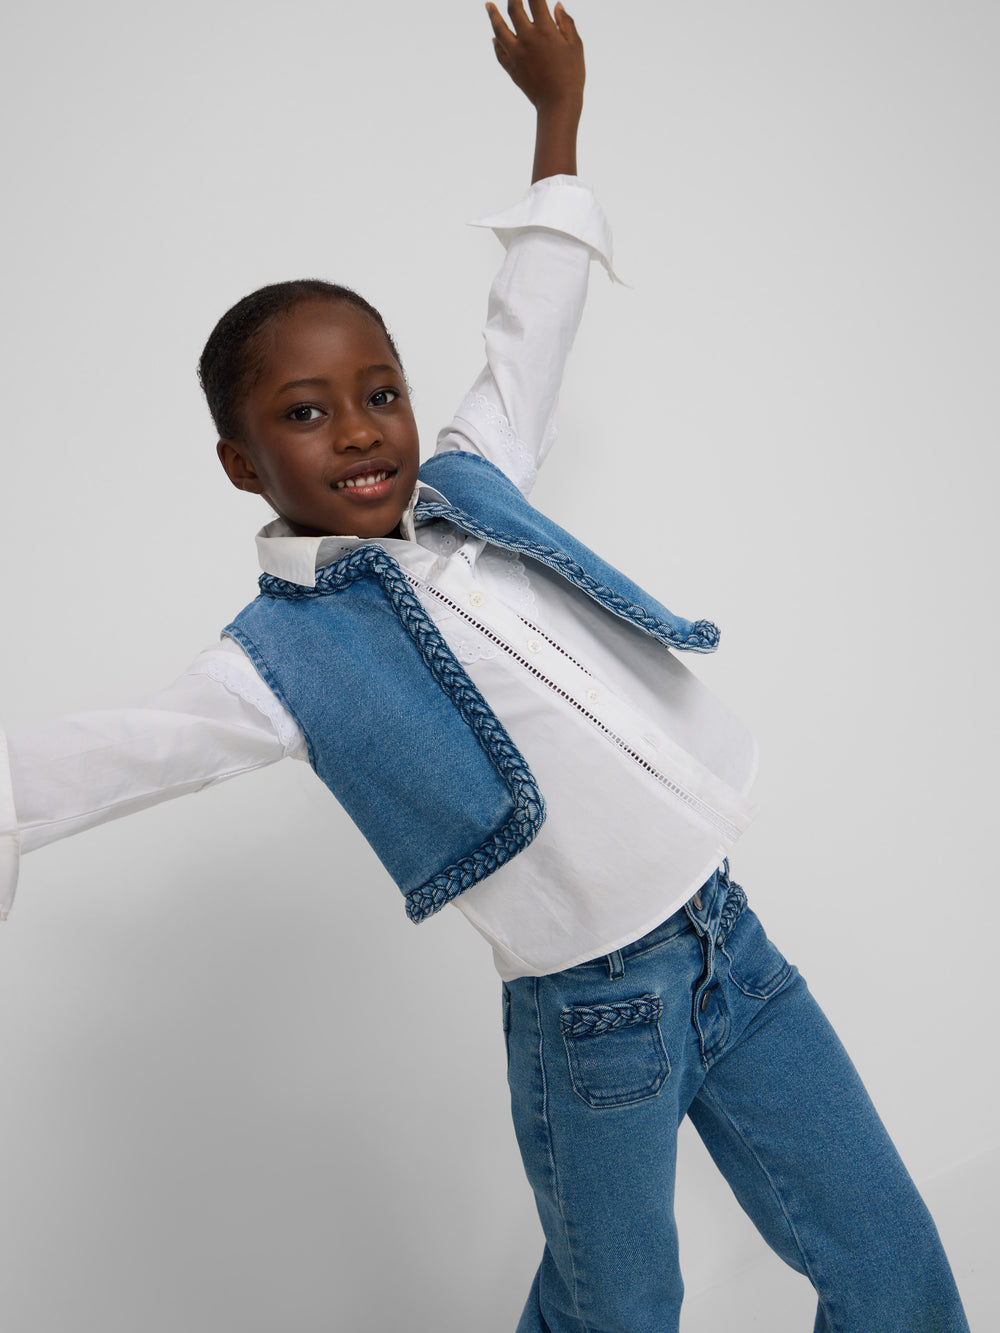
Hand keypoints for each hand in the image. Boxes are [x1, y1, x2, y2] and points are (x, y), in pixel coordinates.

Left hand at [486, 0, 584, 182]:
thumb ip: (566, 23)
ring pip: (499, 29)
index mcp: (545, 30)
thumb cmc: (572, 75)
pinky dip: (496, 43)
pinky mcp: (512, 68)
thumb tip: (556, 6)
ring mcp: (516, 54)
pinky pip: (499, 53)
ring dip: (492, 15)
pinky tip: (494, 38)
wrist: (558, 104)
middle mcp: (527, 38)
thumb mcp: (575, 46)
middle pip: (513, 9)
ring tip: (488, 5)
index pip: (535, 0)